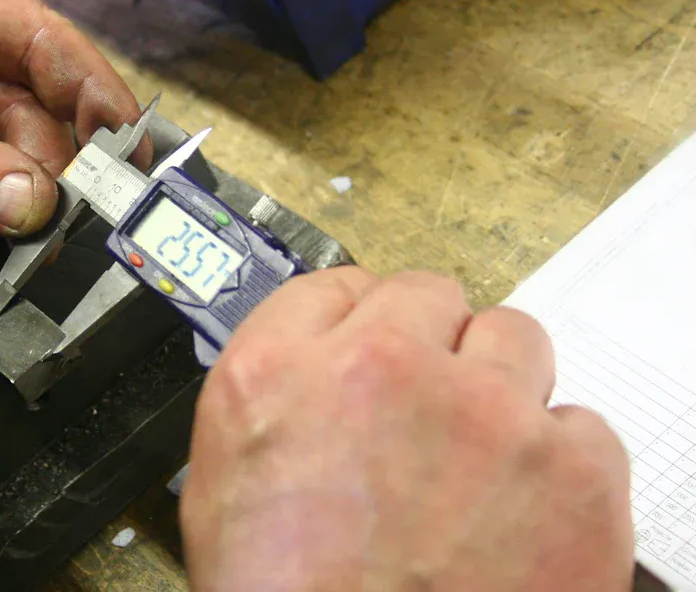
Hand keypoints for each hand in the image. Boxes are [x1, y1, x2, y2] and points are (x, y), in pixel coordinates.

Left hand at [0, 0, 148, 232]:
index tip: (129, 152)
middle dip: (57, 158)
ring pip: (9, 139)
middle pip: (33, 97)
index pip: (39, 37)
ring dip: (23, 186)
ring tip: (42, 236)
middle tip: (81, 219)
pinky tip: (2, 226)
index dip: (93, 93)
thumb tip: (35, 205)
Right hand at [181, 268, 633, 591]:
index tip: (375, 342)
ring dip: (497, 388)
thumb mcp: (219, 486)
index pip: (335, 286)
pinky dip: (558, 465)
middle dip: (427, 346)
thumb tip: (318, 359)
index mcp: (279, 374)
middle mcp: (381, 370)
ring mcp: (485, 414)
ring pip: (514, 338)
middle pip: (427, 295)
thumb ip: (272, 395)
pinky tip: (521, 513)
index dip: (358, 322)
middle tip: (425, 413)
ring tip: (477, 464)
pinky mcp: (572, 471)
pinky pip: (581, 426)